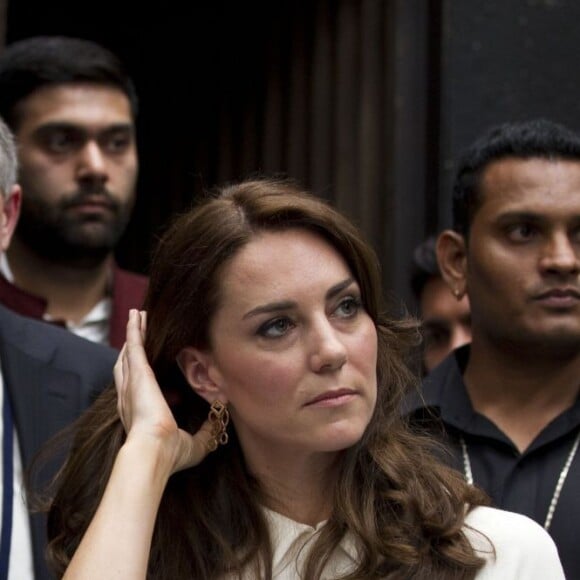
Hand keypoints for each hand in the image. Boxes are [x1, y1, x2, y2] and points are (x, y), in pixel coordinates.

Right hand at [114, 309, 213, 473]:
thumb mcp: (194, 443)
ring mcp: (132, 383)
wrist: (155, 450)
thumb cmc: (170, 454)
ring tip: (136, 317)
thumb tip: (219, 419)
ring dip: (133, 333)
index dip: (140, 375)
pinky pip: (134, 345)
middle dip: (133, 347)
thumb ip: (206, 431)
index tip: (147, 365)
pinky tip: (136, 316)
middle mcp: (131, 396)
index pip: (139, 388)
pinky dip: (134, 330)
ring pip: (130, 351)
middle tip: (137, 330)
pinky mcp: (138, 372)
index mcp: (141, 412)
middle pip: (129, 364)